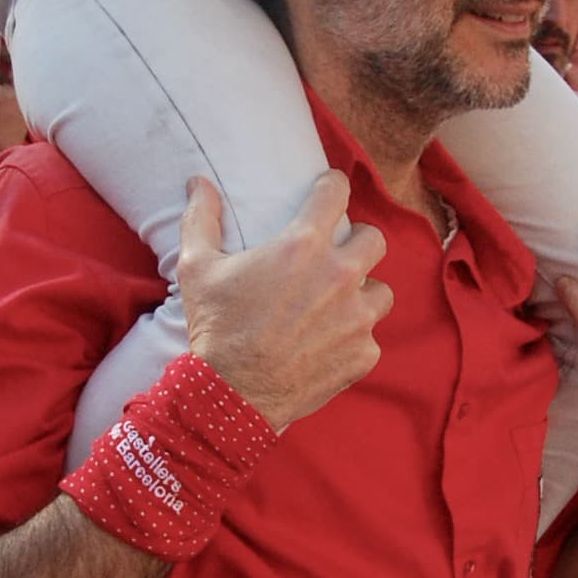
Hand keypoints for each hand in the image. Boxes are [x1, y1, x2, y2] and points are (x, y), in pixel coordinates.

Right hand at [180, 171, 388, 431]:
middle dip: (357, 242)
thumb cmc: (215, 329)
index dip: (331, 187)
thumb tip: (198, 182)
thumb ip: (200, 218)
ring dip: (363, 292)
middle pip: (374, 238)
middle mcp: (340, 275)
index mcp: (303, 245)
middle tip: (334, 255)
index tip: (326, 192)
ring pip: (381, 290)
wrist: (232, 395)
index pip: (337, 191)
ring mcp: (357, 318)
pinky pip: (370, 337)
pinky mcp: (363, 354)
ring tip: (337, 304)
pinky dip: (353, 338)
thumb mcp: (196, 268)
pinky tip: (327, 344)